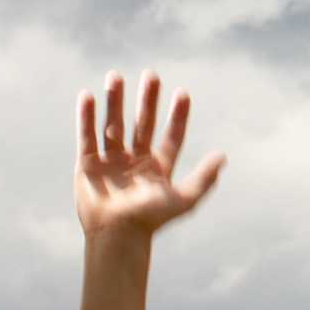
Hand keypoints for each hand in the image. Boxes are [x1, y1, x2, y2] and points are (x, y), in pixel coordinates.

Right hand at [75, 71, 224, 240]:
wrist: (116, 235)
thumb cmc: (150, 220)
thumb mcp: (183, 199)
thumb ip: (204, 178)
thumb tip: (223, 156)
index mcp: (159, 167)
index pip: (171, 136)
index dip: (178, 116)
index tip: (183, 93)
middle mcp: (135, 161)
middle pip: (142, 124)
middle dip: (146, 100)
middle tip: (151, 74)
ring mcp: (111, 162)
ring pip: (113, 125)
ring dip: (114, 101)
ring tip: (115, 75)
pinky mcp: (87, 165)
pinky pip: (86, 137)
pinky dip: (85, 117)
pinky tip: (87, 97)